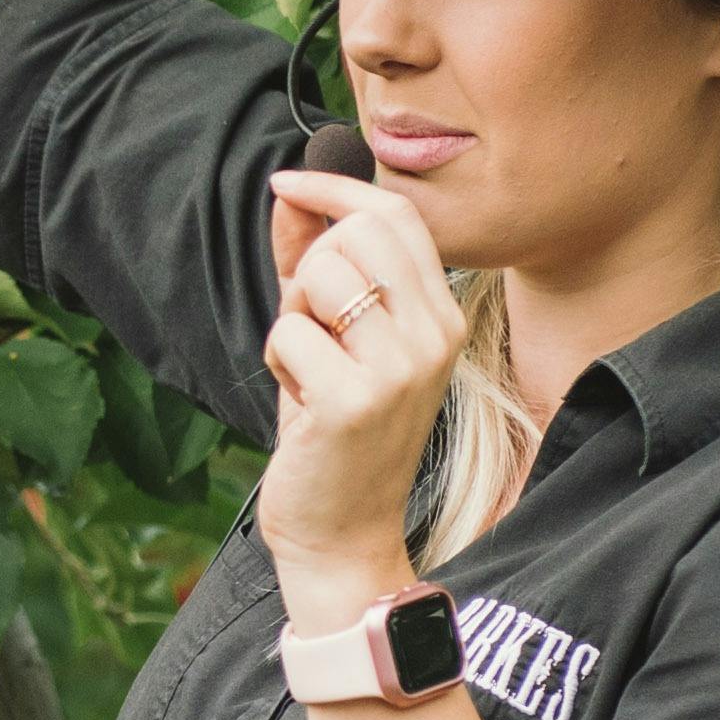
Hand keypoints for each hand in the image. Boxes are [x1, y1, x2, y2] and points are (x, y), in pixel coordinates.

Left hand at [256, 160, 455, 619]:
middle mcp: (435, 335)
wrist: (343, 535)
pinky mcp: (356, 399)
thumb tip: (292, 195)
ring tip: (309, 371)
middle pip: (356, 233)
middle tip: (311, 329)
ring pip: (319, 276)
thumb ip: (312, 262)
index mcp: (442, 316)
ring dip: (291, 319)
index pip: (395, 216)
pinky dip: (278, 363)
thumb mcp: (331, 338)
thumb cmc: (333, 432)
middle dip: (309, 268)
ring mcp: (401, 367)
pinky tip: (302, 405)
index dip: (335, 188)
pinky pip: (288, 333)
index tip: (286, 184)